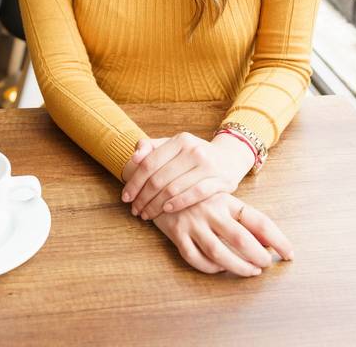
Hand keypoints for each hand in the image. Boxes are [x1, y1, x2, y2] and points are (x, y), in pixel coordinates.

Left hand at [121, 132, 249, 220]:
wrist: (230, 158)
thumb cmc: (194, 155)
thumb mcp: (174, 146)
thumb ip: (152, 148)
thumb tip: (134, 157)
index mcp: (180, 140)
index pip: (150, 163)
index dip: (135, 182)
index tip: (126, 197)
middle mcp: (194, 150)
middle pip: (159, 178)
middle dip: (143, 198)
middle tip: (135, 210)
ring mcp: (208, 165)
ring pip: (174, 188)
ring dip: (156, 205)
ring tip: (147, 214)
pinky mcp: (221, 180)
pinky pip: (195, 194)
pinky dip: (179, 203)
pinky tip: (167, 210)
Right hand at [153, 192, 293, 276]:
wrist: (157, 180)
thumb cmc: (194, 190)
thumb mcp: (217, 194)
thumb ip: (239, 214)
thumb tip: (267, 238)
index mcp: (225, 198)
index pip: (258, 220)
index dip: (277, 239)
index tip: (290, 254)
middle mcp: (211, 210)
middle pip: (241, 240)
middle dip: (259, 257)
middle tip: (267, 266)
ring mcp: (193, 222)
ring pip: (220, 254)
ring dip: (239, 267)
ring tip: (251, 272)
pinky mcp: (176, 233)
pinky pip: (196, 258)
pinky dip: (210, 268)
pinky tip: (219, 268)